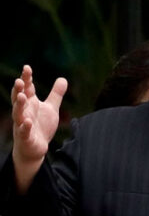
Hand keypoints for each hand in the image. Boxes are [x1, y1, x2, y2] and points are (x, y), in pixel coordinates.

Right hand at [11, 65, 67, 191]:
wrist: (35, 148)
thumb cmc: (40, 126)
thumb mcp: (51, 108)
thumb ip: (56, 94)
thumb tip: (63, 78)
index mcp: (30, 104)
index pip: (27, 89)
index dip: (26, 79)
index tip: (27, 68)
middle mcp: (24, 112)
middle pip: (19, 99)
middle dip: (19, 90)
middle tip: (20, 80)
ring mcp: (22, 124)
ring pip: (18, 114)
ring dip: (19, 105)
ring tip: (22, 96)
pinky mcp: (25, 137)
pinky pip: (23, 131)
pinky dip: (25, 127)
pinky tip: (27, 122)